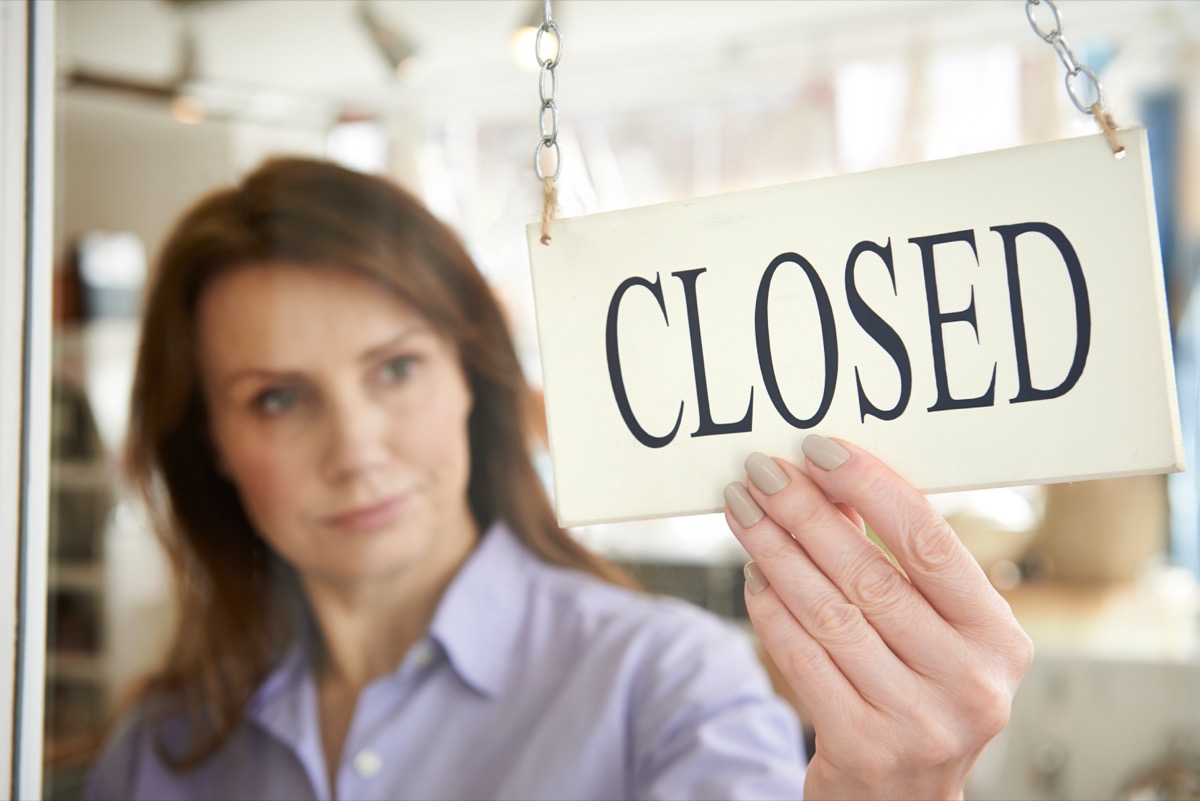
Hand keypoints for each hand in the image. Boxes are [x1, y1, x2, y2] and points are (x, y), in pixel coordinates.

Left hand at [723, 436, 1033, 800]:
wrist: (902, 800)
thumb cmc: (918, 695)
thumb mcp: (935, 633)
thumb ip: (898, 565)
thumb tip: (834, 481)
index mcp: (998, 638)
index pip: (929, 543)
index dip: (870, 488)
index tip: (819, 451)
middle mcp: (970, 682)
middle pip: (870, 574)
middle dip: (805, 513)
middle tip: (761, 473)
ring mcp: (919, 722)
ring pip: (829, 613)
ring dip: (776, 553)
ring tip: (743, 513)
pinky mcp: (864, 748)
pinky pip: (802, 659)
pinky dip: (770, 611)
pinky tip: (753, 576)